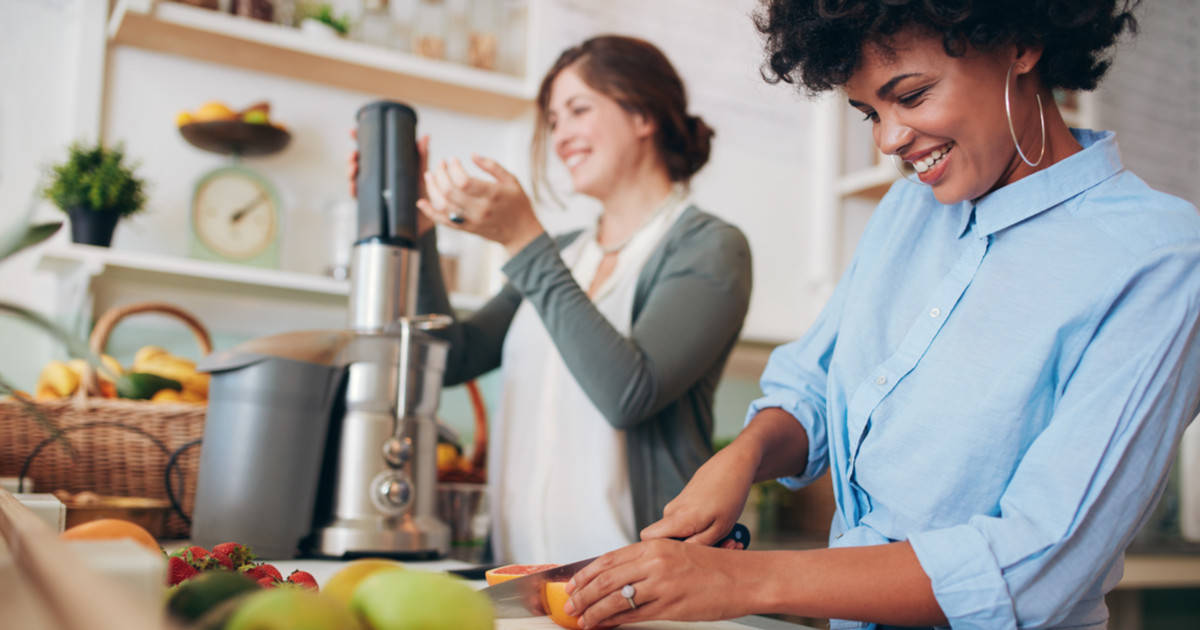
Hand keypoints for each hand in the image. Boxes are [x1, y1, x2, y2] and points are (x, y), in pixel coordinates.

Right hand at [348, 129, 434, 236]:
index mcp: (387, 167)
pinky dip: (354, 190)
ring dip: (351, 171)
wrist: (425, 221)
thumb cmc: (422, 196)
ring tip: (354, 167)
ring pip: (356, 178)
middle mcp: (378, 178)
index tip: (353, 131)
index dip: (360, 140)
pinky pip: (359, 197)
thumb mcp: (422, 174)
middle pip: (359, 163)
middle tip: (354, 154)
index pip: (370, 151)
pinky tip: (354, 185)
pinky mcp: (373, 205)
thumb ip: (422, 156)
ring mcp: (374, 191)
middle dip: (352, 157)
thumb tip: (426, 136)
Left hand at [417, 155, 544, 254]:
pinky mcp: (466, 228)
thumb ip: (492, 166)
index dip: (454, 168)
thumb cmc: (517, 203)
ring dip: (432, 189)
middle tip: (440, 164)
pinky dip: (430, 212)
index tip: (453, 159)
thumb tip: (472, 155)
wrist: (520, 233)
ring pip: (443, 205)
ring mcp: (471, 220)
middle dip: (441, 175)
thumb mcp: (512, 180)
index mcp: (493, 195)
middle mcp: (480, 209)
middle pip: (450, 192)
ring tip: (430, 176)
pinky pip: (444, 222)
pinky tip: (421, 202)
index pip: (464, 181)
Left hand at [564, 540, 751, 628]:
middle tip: (569, 606)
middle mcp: (655, 562)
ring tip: (581, 619)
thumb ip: (648, 563)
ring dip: (593, 611)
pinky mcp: (671, 605)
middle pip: (606, 578)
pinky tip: (603, 625)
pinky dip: (613, 621)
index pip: (609, 559)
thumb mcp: (677, 555)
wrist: (745, 578)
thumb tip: (618, 577)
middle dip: (582, 594)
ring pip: (615, 598)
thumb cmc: (714, 568)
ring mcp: (662, 584)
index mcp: (655, 546)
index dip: (585, 573)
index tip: (571, 584)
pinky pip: (634, 615)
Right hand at [639, 445, 757, 547]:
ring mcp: (676, 505)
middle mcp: (671, 511)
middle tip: (721, 548)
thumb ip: (697, 545)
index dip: (658, 551)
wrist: (733, 465)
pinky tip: (723, 527)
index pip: (647, 539)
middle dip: (689, 550)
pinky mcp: (683, 502)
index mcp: (678, 519)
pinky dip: (702, 528)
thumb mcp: (720, 528)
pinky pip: (685, 522)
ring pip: (679, 532)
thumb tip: (679, 559)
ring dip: (700, 539)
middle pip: (667, 540)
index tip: (681, 558)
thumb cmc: (730, 494)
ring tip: (729, 538)